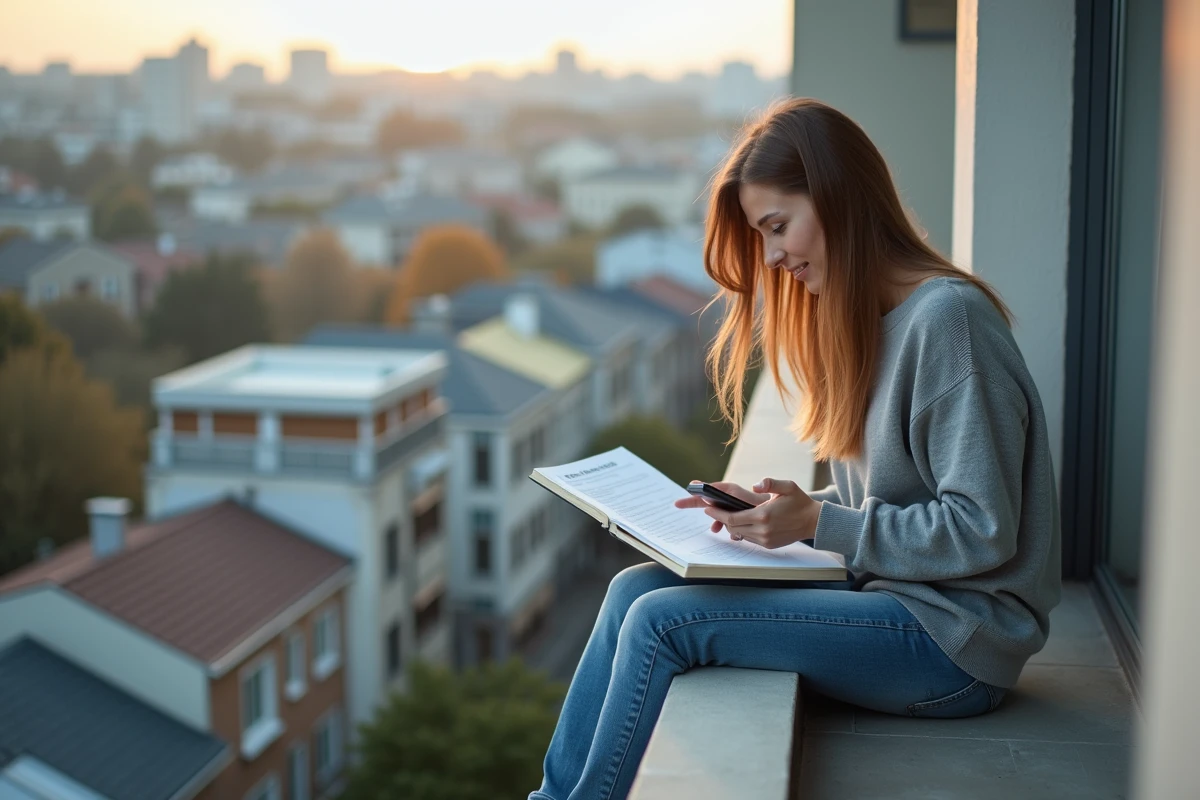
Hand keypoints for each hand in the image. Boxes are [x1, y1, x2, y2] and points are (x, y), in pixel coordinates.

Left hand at [677, 477, 819, 548]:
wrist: (813, 521)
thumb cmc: (799, 502)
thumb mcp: (787, 486)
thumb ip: (770, 483)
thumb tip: (755, 485)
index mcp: (763, 515)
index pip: (732, 518)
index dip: (717, 514)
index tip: (707, 508)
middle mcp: (763, 530)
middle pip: (732, 527)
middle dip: (720, 519)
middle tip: (711, 510)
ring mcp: (765, 539)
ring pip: (739, 534)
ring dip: (731, 525)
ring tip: (724, 515)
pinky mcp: (768, 545)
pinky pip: (749, 538)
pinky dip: (742, 531)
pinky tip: (740, 522)